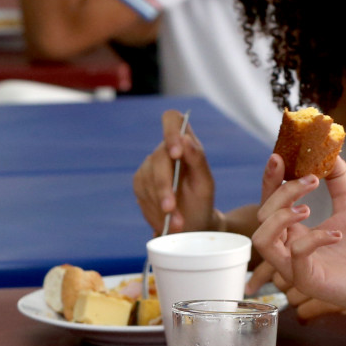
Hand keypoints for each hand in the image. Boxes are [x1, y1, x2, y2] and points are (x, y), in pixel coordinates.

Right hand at [132, 108, 216, 234]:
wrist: (192, 225)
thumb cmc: (202, 202)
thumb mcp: (205, 184)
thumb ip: (198, 160)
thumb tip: (185, 139)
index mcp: (185, 144)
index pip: (172, 120)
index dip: (171, 131)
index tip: (176, 153)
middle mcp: (164, 152)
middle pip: (157, 158)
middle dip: (164, 187)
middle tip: (171, 210)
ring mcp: (149, 167)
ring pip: (148, 180)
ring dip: (161, 206)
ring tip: (176, 224)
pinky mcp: (140, 184)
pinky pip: (142, 195)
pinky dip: (154, 212)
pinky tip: (164, 221)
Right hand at [250, 157, 345, 320]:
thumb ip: (339, 180)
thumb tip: (331, 152)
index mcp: (293, 233)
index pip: (269, 203)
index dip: (271, 180)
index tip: (279, 156)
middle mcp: (287, 250)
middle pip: (262, 216)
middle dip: (283, 192)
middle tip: (312, 179)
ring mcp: (293, 268)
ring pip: (262, 239)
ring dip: (281, 217)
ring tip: (308, 208)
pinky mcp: (306, 281)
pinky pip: (296, 255)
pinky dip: (314, 238)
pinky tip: (337, 235)